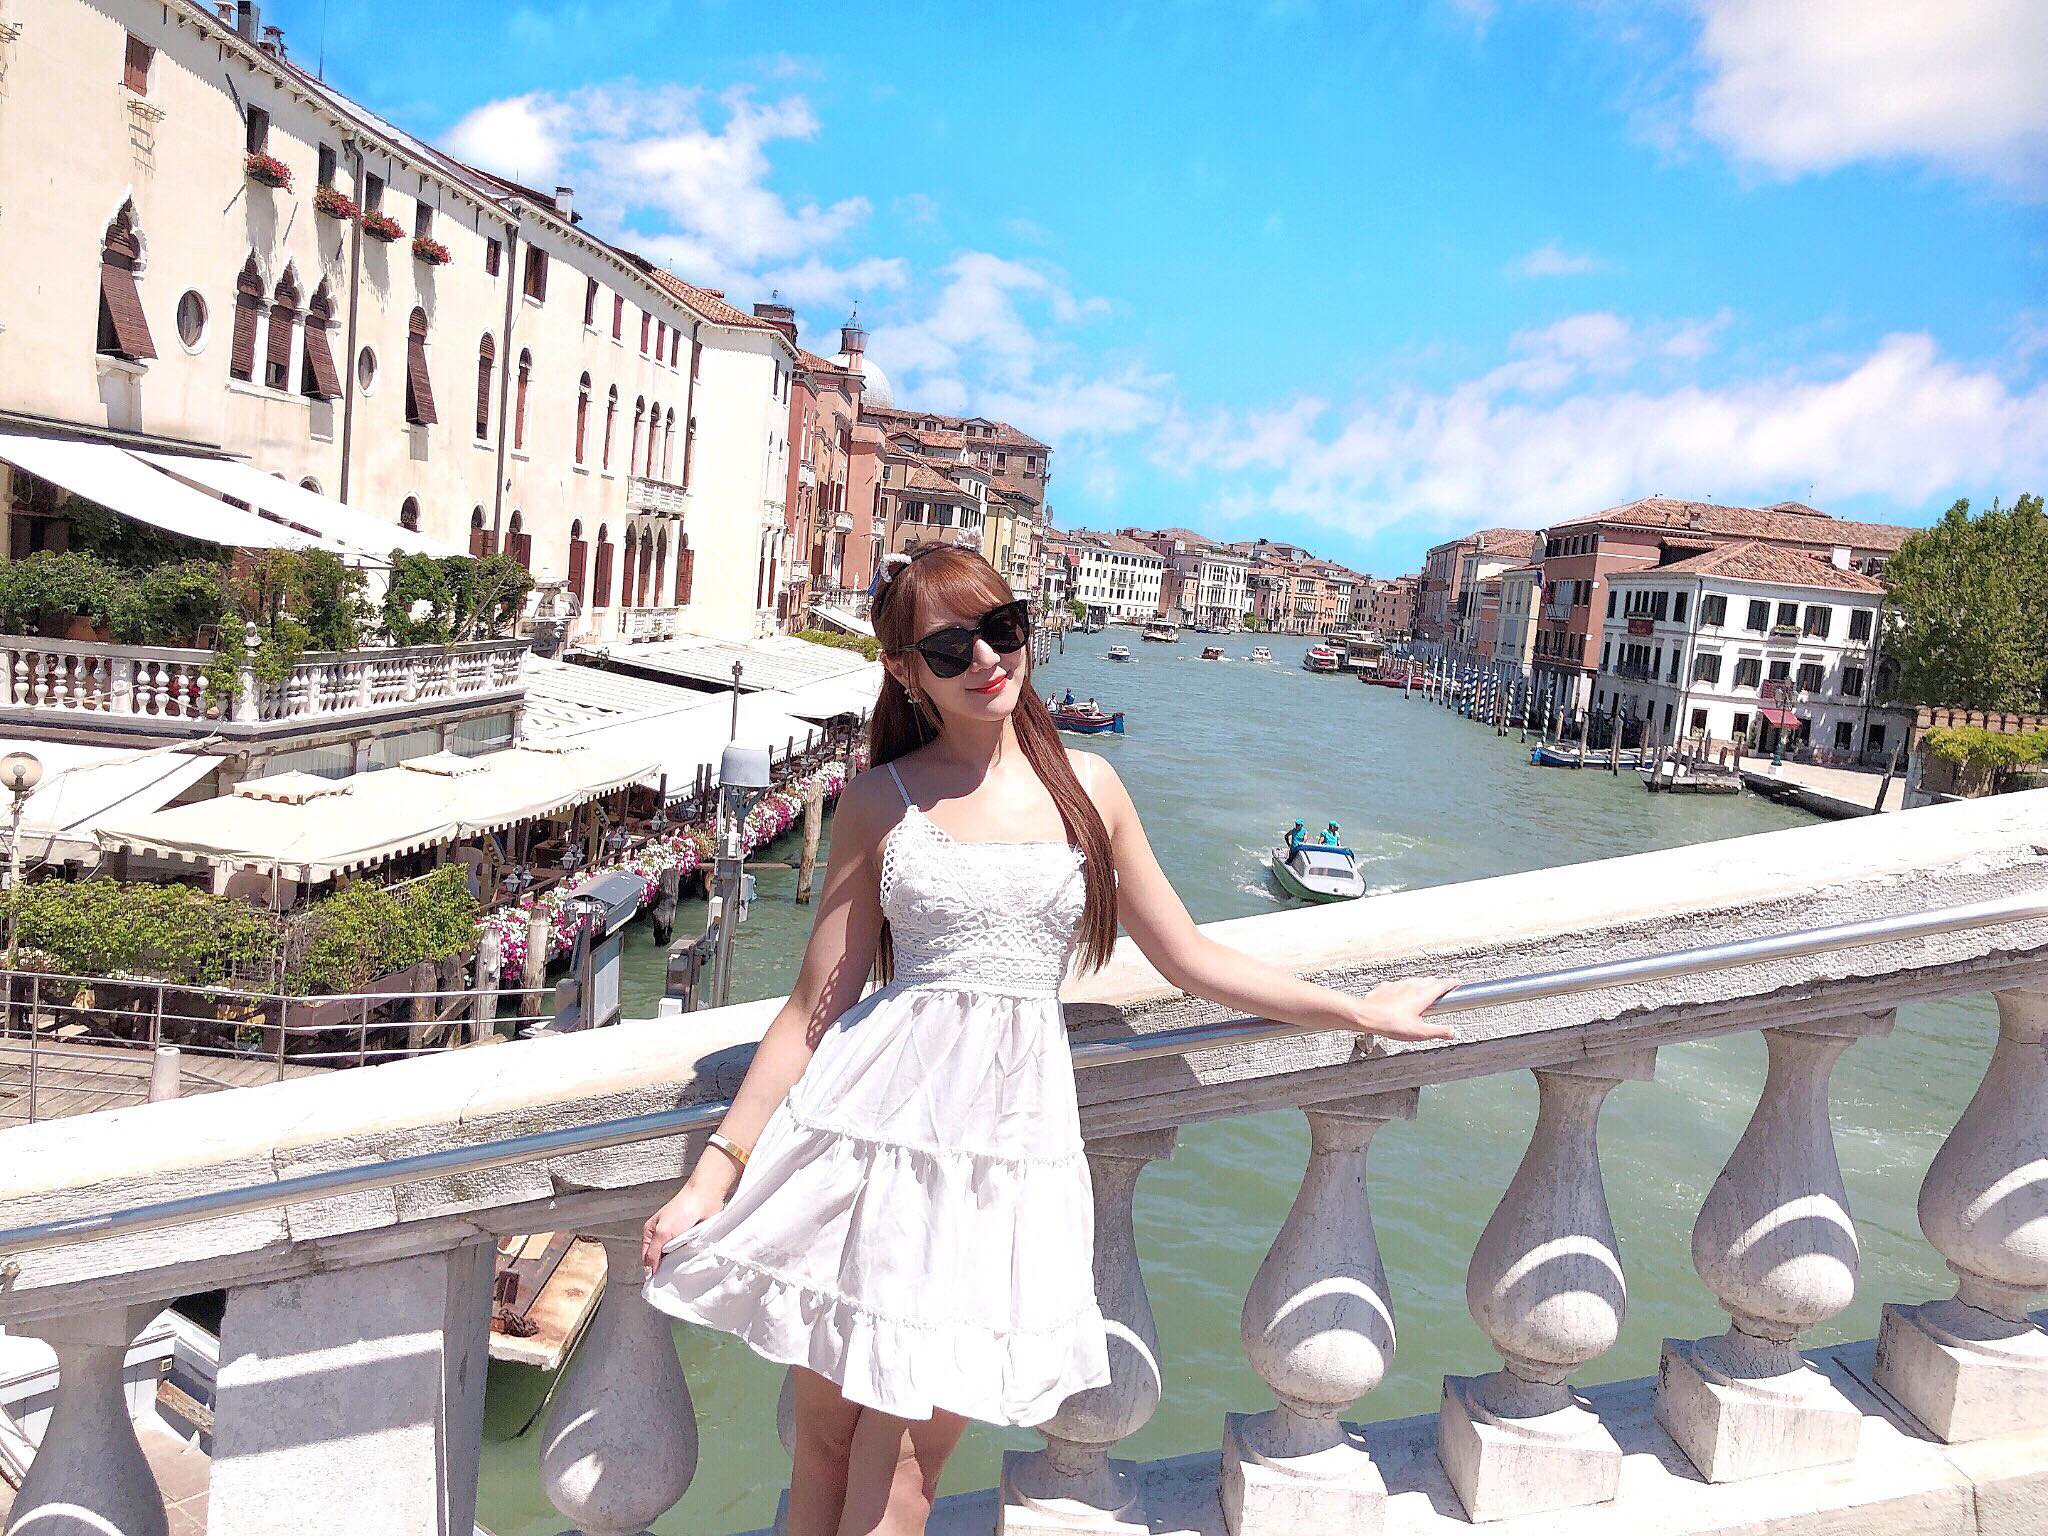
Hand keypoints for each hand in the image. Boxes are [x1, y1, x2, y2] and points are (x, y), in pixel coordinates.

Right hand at [640, 1181, 728, 1278]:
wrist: (706, 1198)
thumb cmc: (683, 1208)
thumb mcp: (662, 1232)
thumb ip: (653, 1253)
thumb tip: (649, 1272)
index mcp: (651, 1232)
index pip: (647, 1257)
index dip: (651, 1269)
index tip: (657, 1283)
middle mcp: (663, 1236)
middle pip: (660, 1259)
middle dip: (665, 1267)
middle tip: (670, 1279)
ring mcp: (677, 1238)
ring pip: (675, 1258)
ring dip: (678, 1263)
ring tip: (681, 1271)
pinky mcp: (690, 1240)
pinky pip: (687, 1254)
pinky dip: (688, 1258)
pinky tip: (691, 1263)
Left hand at [1343, 976, 1458, 1040]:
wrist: (1366, 1016)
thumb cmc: (1391, 1024)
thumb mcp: (1419, 1032)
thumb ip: (1439, 1031)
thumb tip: (1454, 1032)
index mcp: (1422, 996)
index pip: (1442, 985)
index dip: (1451, 983)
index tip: (1457, 982)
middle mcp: (1411, 986)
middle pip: (1429, 980)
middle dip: (1438, 983)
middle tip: (1443, 988)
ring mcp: (1398, 985)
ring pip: (1414, 980)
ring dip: (1422, 984)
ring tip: (1424, 991)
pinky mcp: (1386, 987)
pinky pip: (1399, 984)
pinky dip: (1405, 987)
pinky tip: (1402, 994)